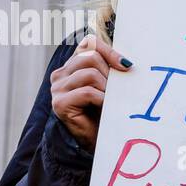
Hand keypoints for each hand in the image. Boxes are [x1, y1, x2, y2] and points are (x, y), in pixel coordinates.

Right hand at [50, 33, 131, 152]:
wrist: (98, 141)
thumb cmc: (105, 112)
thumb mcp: (109, 85)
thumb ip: (111, 70)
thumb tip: (127, 62)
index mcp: (72, 66)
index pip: (89, 44)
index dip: (109, 51)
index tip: (127, 66)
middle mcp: (61, 74)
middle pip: (90, 57)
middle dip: (109, 73)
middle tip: (117, 91)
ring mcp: (57, 88)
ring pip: (89, 73)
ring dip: (106, 88)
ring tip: (110, 101)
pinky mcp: (60, 104)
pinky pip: (87, 92)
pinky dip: (102, 99)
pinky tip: (105, 107)